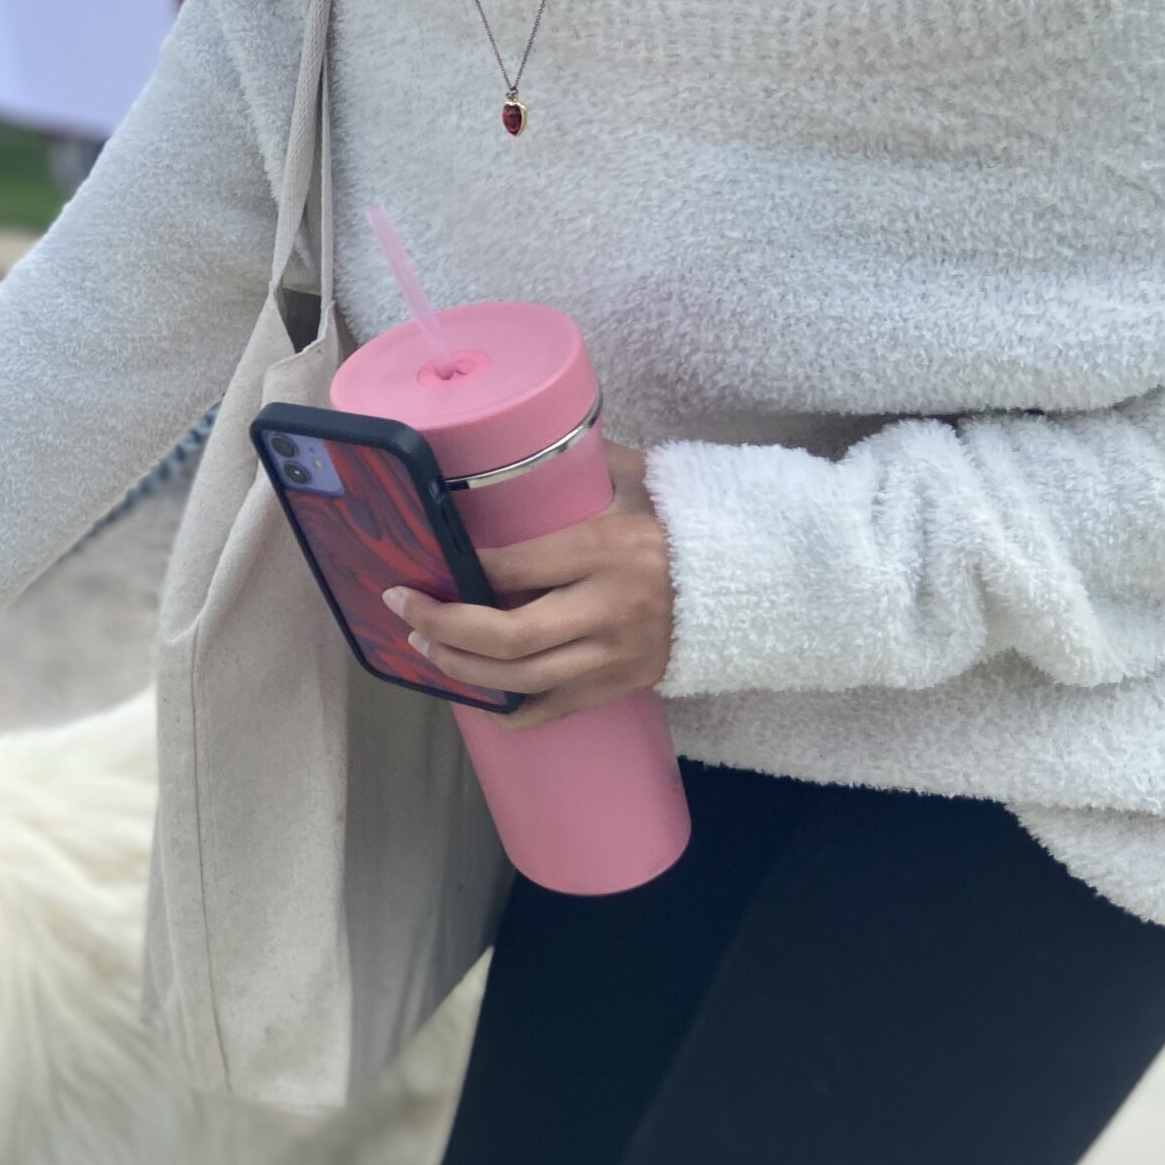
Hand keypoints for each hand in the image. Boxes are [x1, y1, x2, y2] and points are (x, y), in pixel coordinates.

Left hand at [383, 441, 673, 729]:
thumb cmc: (686, 516)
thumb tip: (507, 452)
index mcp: (610, 550)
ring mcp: (621, 655)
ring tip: (424, 649)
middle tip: (402, 610)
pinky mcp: (628, 684)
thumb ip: (575, 468)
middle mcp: (612, 609)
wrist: (761, 575)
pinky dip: (514, 712)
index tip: (428, 562)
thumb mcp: (637, 478)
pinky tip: (479, 699)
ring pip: (525, 681)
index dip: (463, 572)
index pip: (516, 568)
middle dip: (443, 627)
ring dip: (463, 670)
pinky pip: (559, 708)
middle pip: (510, 638)